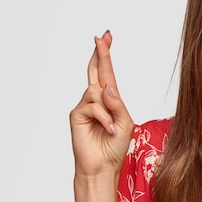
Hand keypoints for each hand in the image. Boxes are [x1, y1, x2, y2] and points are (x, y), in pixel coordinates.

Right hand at [69, 30, 133, 181]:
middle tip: (102, 36)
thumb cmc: (115, 146)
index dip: (106, 55)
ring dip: (109, 110)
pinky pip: (93, 106)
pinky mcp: (76, 114)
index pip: (107, 73)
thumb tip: (105, 87)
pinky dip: (104, 118)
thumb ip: (117, 104)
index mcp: (110, 100)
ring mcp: (85, 106)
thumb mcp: (125, 123)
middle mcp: (96, 99)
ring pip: (97, 91)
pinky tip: (107, 130)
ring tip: (112, 128)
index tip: (106, 37)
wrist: (103, 166)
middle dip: (100, 53)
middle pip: (96, 71)